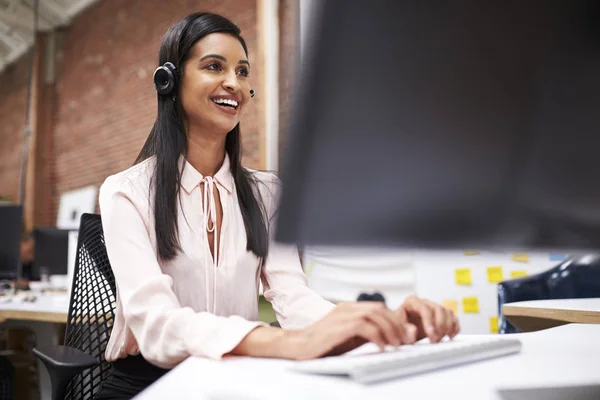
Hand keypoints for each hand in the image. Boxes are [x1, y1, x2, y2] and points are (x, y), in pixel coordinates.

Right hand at [286, 301, 418, 359]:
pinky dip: (377, 337)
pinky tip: (382, 348)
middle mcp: (346, 308)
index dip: (394, 320)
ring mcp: (341, 315)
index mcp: (348, 308)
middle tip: (403, 341)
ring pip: (374, 315)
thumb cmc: (323, 344)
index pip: (379, 307)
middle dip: (395, 325)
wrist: (298, 346)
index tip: (402, 335)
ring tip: (395, 345)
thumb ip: (370, 335)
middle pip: (379, 309)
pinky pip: (364, 327)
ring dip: (389, 330)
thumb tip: (395, 336)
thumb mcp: (351, 338)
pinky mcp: (338, 327)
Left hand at [397, 295, 459, 342]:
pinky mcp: (443, 315)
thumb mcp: (398, 330)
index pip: (424, 308)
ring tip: (439, 339)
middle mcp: (425, 302)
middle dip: (439, 326)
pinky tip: (450, 336)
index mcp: (411, 301)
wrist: (403, 332)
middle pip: (438, 309)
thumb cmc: (399, 329)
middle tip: (435, 340)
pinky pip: (453, 318)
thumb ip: (405, 330)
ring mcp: (434, 307)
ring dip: (447, 327)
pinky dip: (454, 327)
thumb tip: (413, 329)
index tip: (431, 334)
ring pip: (447, 312)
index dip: (429, 321)